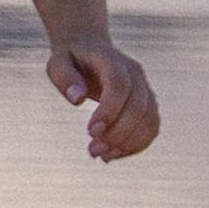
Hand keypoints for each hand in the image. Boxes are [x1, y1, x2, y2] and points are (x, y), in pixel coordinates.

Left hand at [48, 35, 159, 161]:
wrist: (89, 51)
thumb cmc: (70, 60)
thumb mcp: (57, 63)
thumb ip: (64, 78)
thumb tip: (77, 99)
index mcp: (110, 58)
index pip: (119, 84)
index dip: (109, 110)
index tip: (90, 132)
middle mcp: (134, 72)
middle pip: (137, 106)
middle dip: (118, 133)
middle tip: (93, 151)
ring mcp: (145, 87)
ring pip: (149, 119)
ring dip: (129, 143)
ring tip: (103, 156)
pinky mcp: (148, 103)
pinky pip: (151, 127)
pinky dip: (136, 144)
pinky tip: (114, 154)